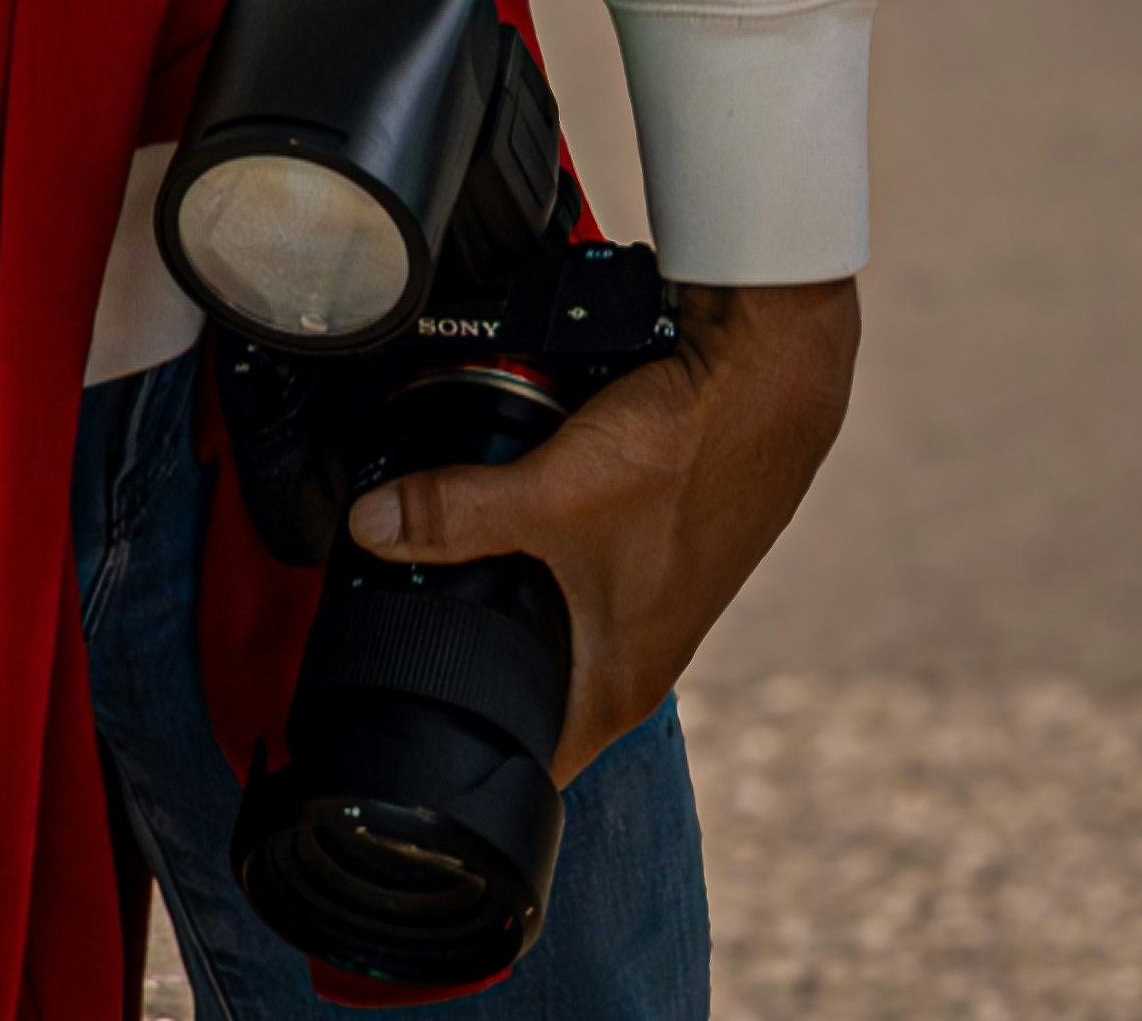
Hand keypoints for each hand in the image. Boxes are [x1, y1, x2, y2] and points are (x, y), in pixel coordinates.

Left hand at [347, 277, 858, 782]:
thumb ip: (457, 512)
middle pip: (537, 687)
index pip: (535, 763)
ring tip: (441, 564)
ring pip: (557, 616)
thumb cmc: (688, 455)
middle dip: (471, 665)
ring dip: (509, 593)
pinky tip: (508, 504)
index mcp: (621, 682)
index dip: (472, 762)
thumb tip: (370, 528)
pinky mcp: (656, 540)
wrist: (771, 377)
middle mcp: (640, 652)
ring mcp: (651, 595)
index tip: (405, 739)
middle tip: (395, 639)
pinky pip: (579, 560)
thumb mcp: (554, 491)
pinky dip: (543, 541)